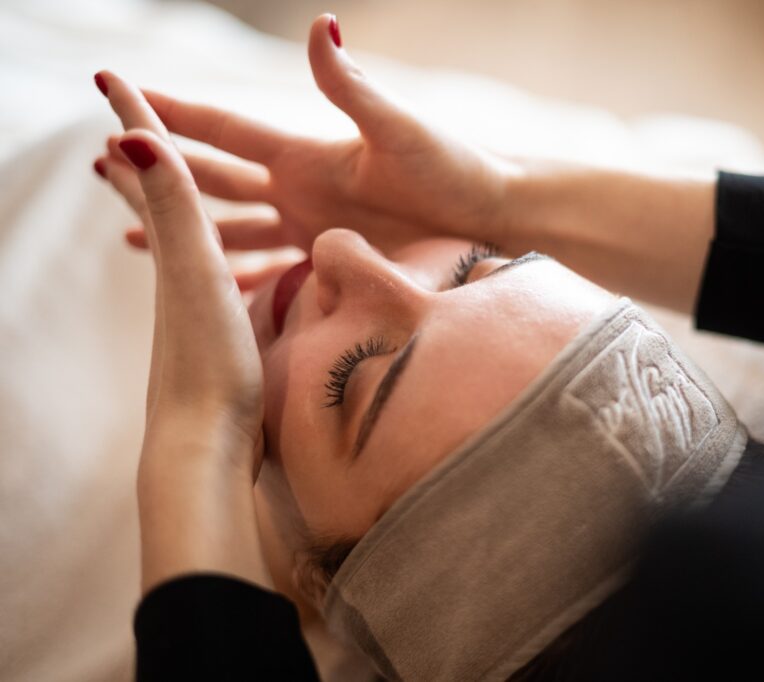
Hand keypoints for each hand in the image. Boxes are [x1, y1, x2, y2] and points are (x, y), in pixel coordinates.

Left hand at [95, 70, 268, 590]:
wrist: (206, 448)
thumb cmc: (206, 366)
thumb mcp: (195, 276)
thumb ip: (172, 210)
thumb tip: (124, 135)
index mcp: (178, 252)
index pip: (154, 171)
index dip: (137, 122)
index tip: (112, 77)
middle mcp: (178, 277)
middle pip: (155, 204)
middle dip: (141, 162)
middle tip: (122, 129)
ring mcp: (195, 310)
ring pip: (178, 241)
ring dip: (169, 208)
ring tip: (166, 192)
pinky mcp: (218, 340)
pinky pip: (210, 277)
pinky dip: (209, 256)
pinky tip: (222, 272)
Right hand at [126, 14, 515, 255]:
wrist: (489, 218)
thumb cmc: (452, 169)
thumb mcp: (397, 129)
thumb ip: (351, 87)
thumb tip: (321, 24)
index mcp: (305, 154)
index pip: (224, 131)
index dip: (174, 113)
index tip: (120, 92)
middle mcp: (299, 189)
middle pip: (213, 179)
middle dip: (161, 169)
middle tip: (103, 162)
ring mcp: (311, 228)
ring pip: (230, 231)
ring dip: (183, 229)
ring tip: (131, 232)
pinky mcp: (330, 263)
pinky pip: (270, 277)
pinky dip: (233, 282)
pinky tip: (202, 287)